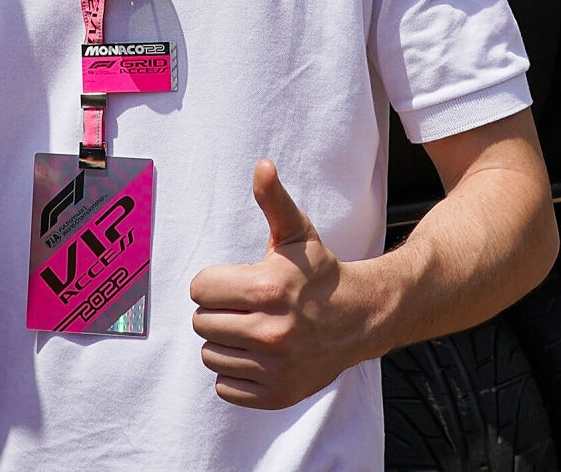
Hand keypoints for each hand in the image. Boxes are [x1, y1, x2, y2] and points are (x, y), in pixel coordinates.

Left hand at [189, 161, 364, 409]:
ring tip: (252, 328)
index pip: (199, 289)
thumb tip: (262, 165)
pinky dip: (236, 373)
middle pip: (201, 323)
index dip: (214, 282)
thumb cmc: (319, 272)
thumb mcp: (296, 233)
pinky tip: (258, 355)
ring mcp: (275, 368)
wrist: (361, 318)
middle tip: (245, 306)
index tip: (236, 281)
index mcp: (267, 289)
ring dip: (225, 343)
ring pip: (210, 356)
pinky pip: (225, 387)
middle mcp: (272, 332)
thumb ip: (273, 200)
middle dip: (218, 311)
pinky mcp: (278, 394)